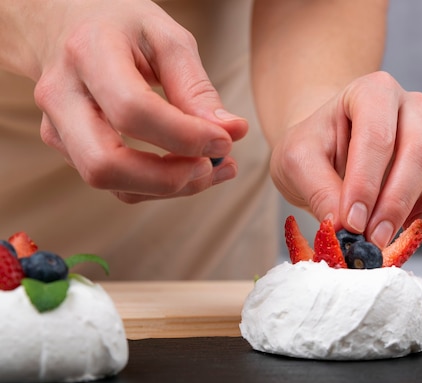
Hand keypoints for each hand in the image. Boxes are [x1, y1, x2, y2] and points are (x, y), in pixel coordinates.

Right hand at [15, 0, 247, 201]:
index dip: (184, 136)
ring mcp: (56, 126)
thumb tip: (232, 131)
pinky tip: (190, 169)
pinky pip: (115, 183)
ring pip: (110, 183)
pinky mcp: (66, 147)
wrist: (60, 22)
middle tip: (213, 166)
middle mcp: (61, 94)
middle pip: (105, 164)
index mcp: (88, 53)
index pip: (133, 111)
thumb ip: (196, 87)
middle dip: (168, 179)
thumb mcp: (166, 37)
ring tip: (213, 169)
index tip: (225, 141)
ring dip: (169, 188)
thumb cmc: (121, 26)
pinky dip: (158, 185)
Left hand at [270, 71, 421, 247]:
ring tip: (409, 228)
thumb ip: (318, 189)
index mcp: (372, 92)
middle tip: (374, 238)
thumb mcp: (297, 161)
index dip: (366, 185)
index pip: (377, 137)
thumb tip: (346, 227)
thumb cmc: (315, 148)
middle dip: (397, 202)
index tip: (351, 223)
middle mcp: (412, 107)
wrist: (328, 147)